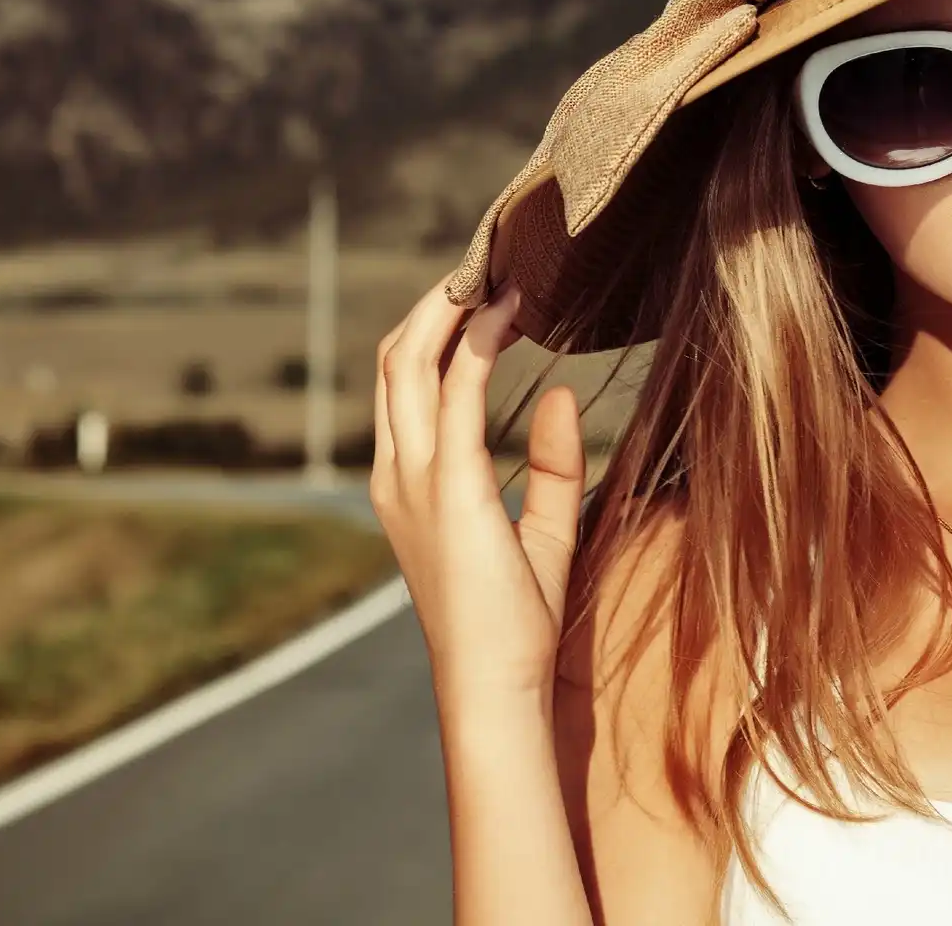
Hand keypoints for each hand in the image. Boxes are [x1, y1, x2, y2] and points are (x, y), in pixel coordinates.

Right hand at [372, 276, 586, 700]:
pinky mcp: (448, 487)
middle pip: (395, 360)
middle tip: (486, 264)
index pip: (405, 386)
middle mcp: (397, 475)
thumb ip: (549, 464)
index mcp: (408, 486)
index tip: (487, 294)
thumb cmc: (517, 625)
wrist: (498, 687)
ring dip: (448, 309)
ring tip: (493, 271)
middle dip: (434, 305)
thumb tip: (556, 393)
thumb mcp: (544, 532)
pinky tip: (511, 313)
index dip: (437, 330)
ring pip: (408, 362)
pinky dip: (478, 342)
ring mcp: (413, 480)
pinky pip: (455, 392)